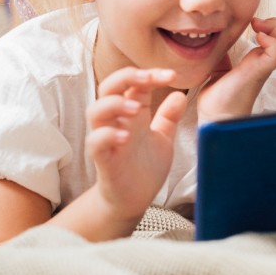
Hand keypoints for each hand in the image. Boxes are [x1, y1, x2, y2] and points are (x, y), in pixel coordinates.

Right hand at [85, 67, 188, 222]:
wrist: (134, 201)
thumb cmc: (145, 167)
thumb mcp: (163, 138)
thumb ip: (169, 117)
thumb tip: (180, 95)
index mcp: (133, 113)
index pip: (134, 82)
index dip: (150, 74)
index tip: (173, 75)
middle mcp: (117, 121)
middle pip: (108, 87)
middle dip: (126, 77)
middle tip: (149, 79)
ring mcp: (108, 140)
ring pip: (96, 111)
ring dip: (115, 104)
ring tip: (137, 109)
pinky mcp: (103, 160)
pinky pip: (95, 143)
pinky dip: (107, 136)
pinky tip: (125, 137)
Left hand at [197, 16, 275, 122]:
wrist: (214, 117)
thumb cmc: (218, 98)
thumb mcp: (219, 70)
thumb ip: (222, 58)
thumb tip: (217, 44)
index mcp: (256, 62)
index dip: (269, 27)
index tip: (251, 24)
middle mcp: (264, 64)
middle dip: (275, 24)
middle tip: (256, 24)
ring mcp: (264, 67)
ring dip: (275, 29)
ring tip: (257, 28)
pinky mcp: (259, 71)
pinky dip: (270, 39)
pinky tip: (255, 38)